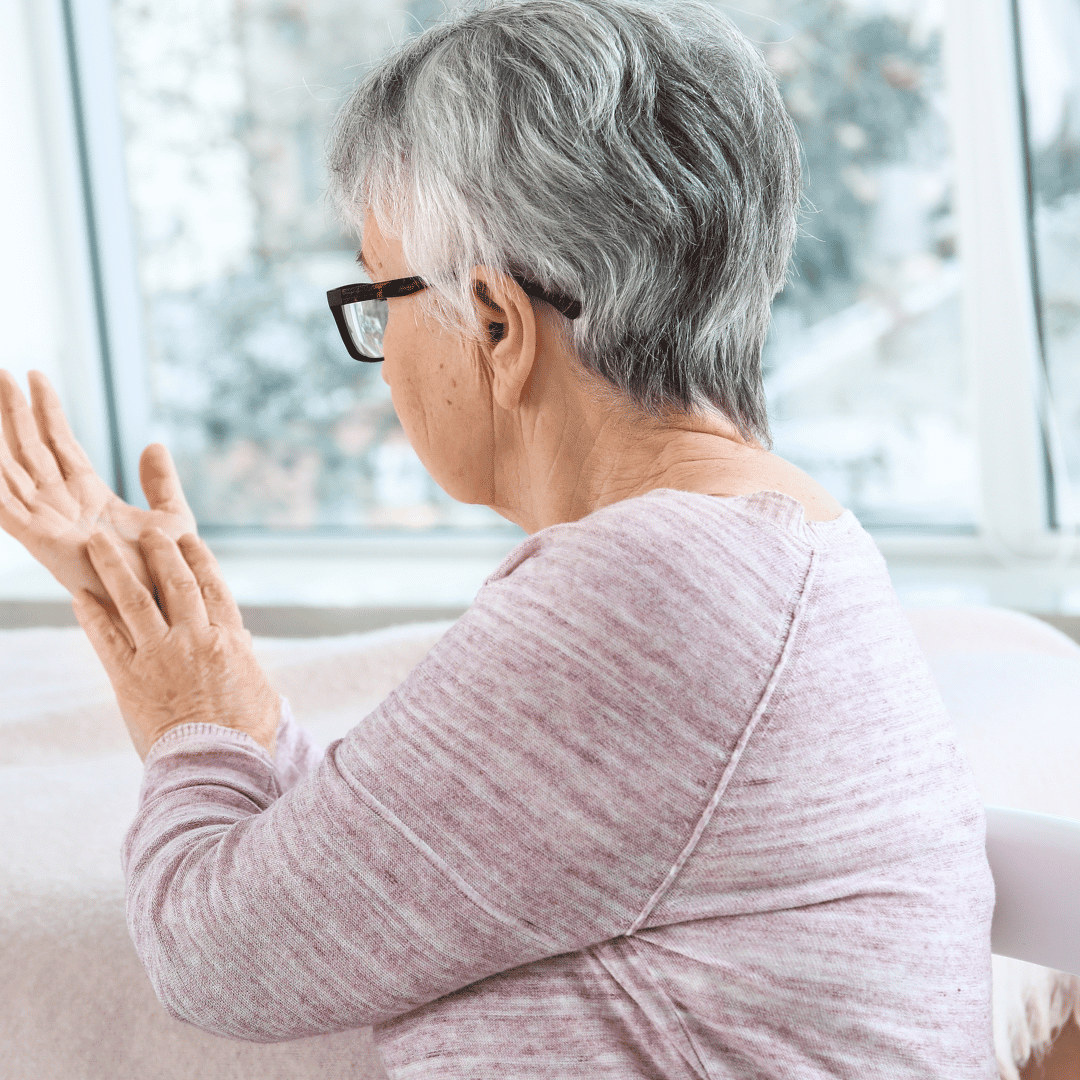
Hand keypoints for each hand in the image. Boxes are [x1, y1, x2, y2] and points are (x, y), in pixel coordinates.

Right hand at [0, 370, 196, 624]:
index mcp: (88, 496)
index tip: (36, 375)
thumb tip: (152, 444)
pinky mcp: (38, 540)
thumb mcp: (171, 515)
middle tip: (2, 370)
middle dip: (14, 409)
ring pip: (13, 465)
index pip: (60, 444)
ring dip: (1, 431)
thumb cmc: (169, 571)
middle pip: (30, 447)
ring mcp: (46, 521)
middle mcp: (60, 505)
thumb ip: (161, 481)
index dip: (48, 411)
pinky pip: (4, 506)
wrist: (165, 601)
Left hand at [72, 528, 278, 760]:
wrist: (216, 764)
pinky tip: (79, 594)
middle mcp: (195, 639)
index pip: (213, 585)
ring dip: (115, 568)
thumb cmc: (245, 733)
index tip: (187, 538)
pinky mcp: (129, 677)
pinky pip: (106, 637)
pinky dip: (91, 614)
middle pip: (175, 582)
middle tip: (148, 531)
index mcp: (229, 639)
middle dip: (160, 551)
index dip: (199, 558)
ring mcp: (160, 655)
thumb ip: (246, 659)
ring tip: (99, 543)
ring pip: (134, 599)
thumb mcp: (259, 689)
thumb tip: (241, 641)